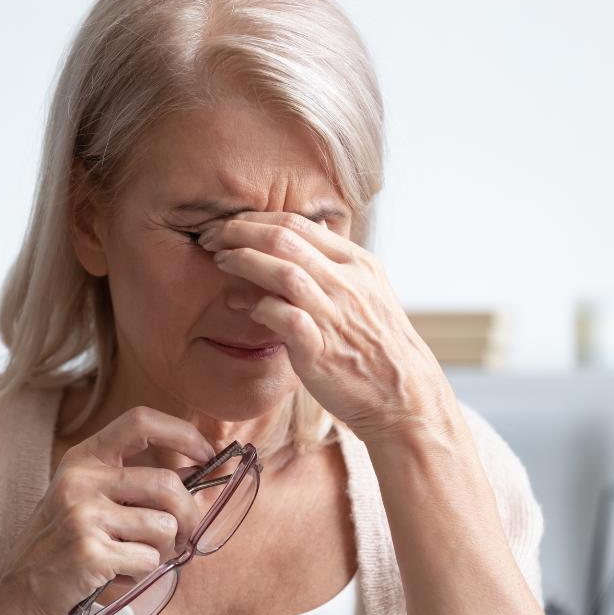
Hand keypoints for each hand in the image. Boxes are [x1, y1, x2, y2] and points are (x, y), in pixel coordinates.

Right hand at [0, 406, 214, 614]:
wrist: (22, 594)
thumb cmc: (66, 546)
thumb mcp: (88, 499)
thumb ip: (134, 484)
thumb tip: (198, 476)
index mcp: (84, 459)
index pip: (140, 422)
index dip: (182, 433)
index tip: (206, 454)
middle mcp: (81, 480)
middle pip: (167, 484)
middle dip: (191, 515)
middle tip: (188, 536)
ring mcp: (82, 515)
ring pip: (164, 527)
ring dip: (163, 551)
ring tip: (134, 558)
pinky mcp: (89, 552)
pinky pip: (149, 560)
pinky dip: (143, 573)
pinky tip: (117, 574)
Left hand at [198, 211, 449, 440]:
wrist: (403, 395)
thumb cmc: (378, 344)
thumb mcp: (369, 290)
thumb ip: (338, 261)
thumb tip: (316, 227)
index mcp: (357, 263)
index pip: (298, 223)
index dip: (256, 219)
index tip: (229, 225)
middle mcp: (347, 283)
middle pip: (285, 239)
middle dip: (239, 232)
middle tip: (211, 237)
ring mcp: (335, 315)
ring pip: (284, 273)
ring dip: (245, 262)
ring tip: (220, 261)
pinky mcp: (321, 350)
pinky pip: (285, 318)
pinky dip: (260, 307)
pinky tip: (244, 307)